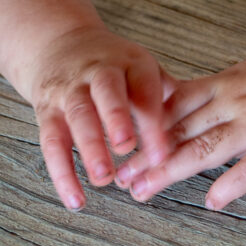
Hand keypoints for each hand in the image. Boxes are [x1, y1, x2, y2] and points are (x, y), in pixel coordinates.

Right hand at [24, 25, 175, 209]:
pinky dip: (63, 174)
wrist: (61, 45)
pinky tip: (76, 199)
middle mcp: (99, 73)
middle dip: (116, 117)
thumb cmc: (112, 65)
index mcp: (130, 63)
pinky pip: (51, 143)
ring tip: (104, 177)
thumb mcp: (140, 66)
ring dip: (90, 147)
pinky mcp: (48, 112)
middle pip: (107, 91)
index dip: (153, 120)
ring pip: (78, 115)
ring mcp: (71, 90)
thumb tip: (197, 121)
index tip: (163, 152)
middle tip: (126, 147)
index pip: (144, 88)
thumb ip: (166, 92)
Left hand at [115, 48, 245, 209]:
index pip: (177, 102)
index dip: (146, 123)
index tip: (122, 140)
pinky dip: (231, 184)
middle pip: (182, 128)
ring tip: (146, 189)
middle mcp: (238, 101)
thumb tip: (187, 96)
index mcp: (229, 82)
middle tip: (122, 175)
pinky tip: (212, 200)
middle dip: (148, 153)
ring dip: (171, 170)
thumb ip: (221, 87)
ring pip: (206, 148)